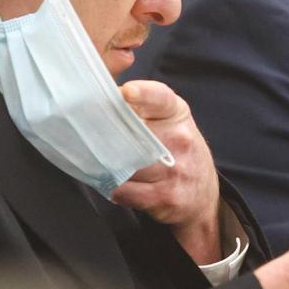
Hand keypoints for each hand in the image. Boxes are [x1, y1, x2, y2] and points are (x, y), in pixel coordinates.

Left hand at [111, 80, 220, 263]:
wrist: (202, 191)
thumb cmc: (176, 148)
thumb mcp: (167, 117)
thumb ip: (139, 104)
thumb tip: (101, 93)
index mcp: (175, 112)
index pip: (161, 98)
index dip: (143, 94)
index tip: (126, 92)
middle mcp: (180, 138)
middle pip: (132, 135)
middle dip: (106, 136)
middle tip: (85, 134)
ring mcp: (175, 169)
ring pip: (125, 166)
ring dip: (105, 166)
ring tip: (97, 161)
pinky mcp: (166, 196)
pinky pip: (126, 192)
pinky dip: (114, 188)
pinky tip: (113, 183)